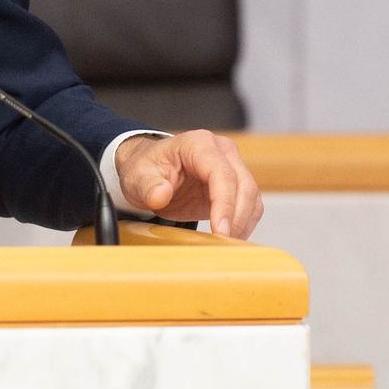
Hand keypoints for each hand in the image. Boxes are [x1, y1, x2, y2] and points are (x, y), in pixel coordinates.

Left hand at [115, 131, 262, 239]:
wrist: (149, 173)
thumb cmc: (145, 170)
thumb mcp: (136, 178)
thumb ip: (147, 186)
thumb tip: (161, 194)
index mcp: (198, 143)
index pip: (221, 173)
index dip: (224, 203)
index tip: (220, 230)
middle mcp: (221, 151)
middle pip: (244, 184)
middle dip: (236, 217)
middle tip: (223, 244)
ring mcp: (232, 166)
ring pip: (252, 196)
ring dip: (243, 223)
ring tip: (225, 244)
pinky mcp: (236, 185)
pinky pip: (250, 205)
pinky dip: (244, 224)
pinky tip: (230, 238)